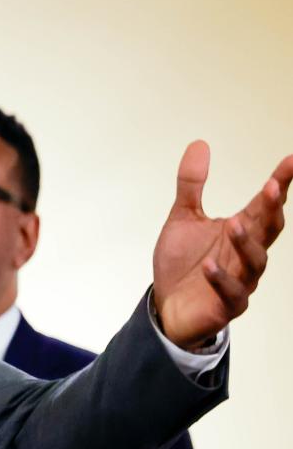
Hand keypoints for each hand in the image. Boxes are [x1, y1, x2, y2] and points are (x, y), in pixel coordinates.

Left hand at [153, 141, 292, 348]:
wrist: (168, 305)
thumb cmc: (184, 263)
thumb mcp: (183, 217)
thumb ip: (192, 184)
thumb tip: (199, 144)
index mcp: (241, 230)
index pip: (264, 204)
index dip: (280, 183)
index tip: (291, 160)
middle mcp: (246, 253)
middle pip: (268, 229)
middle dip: (272, 209)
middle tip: (272, 186)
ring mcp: (241, 280)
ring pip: (255, 261)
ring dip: (246, 242)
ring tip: (234, 224)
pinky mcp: (227, 304)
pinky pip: (231, 292)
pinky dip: (221, 279)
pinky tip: (209, 265)